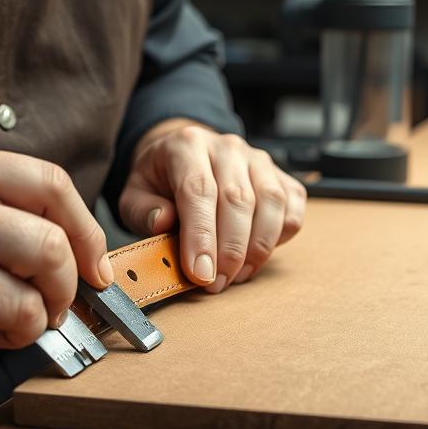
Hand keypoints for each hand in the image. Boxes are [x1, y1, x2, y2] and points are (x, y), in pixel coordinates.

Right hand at [0, 139, 114, 361]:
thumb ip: (3, 209)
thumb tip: (79, 245)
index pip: (52, 182)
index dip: (85, 227)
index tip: (94, 261)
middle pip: (56, 229)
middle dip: (72, 275)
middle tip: (62, 299)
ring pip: (47, 266)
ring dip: (49, 304)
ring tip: (26, 316)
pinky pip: (21, 309)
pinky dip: (22, 330)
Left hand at [118, 121, 306, 292]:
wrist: (187, 155)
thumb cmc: (161, 181)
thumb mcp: (135, 193)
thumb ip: (143, 210)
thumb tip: (164, 223)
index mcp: (187, 145)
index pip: (198, 190)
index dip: (201, 236)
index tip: (201, 273)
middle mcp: (227, 147)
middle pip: (238, 199)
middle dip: (230, 250)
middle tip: (217, 283)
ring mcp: (259, 159)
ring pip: (271, 202)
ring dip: (257, 247)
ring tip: (237, 275)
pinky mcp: (281, 174)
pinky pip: (292, 206)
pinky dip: (280, 236)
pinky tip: (257, 253)